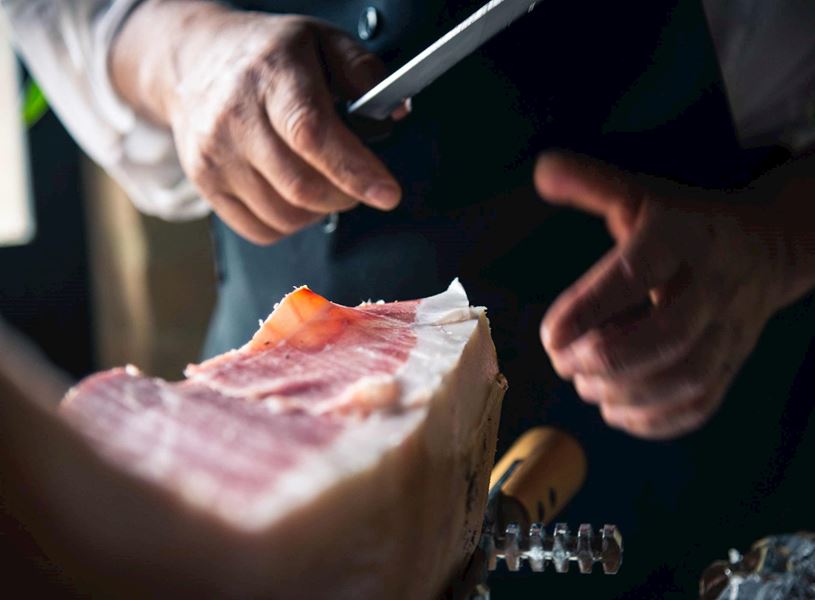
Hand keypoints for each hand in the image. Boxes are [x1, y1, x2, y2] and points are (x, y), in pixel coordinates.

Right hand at [112, 2, 402, 243]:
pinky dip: (289, 223)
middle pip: (302, 187)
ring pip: (284, 216)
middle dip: (345, 195)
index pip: (312, 134)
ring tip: (323, 181)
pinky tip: (293, 195)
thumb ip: (361, 70)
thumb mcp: (321, 40)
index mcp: (272, 76)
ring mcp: (215, 155)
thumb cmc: (265, 55)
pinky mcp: (205, 183)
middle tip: (357, 182)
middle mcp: (236, 117)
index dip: (354, 170)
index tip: (387, 193)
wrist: (195, 60)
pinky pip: (260, 230)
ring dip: (318, 211)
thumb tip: (391, 111)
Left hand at [535, 152, 785, 438]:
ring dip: (625, 393)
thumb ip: (590, 183)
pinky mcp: (731, 363)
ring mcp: (727, 331)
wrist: (765, 248)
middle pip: (668, 337)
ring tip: (584, 385)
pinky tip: (616, 410)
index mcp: (680, 239)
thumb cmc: (685, 225)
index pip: (635, 274)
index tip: (549, 334)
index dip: (588, 308)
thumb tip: (540, 169)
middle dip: (606, 359)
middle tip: (563, 363)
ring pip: (685, 378)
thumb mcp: (640, 195)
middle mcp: (709, 287)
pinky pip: (700, 405)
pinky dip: (654, 420)